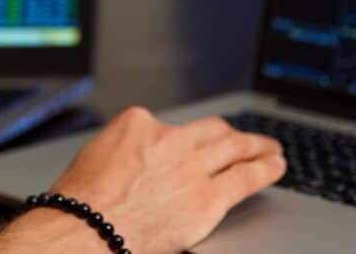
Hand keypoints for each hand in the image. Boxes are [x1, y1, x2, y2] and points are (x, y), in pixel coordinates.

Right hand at [46, 107, 284, 253]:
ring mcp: (191, 166)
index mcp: (137, 124)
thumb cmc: (80, 205)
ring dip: (255, 146)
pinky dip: (265, 169)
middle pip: (210, 131)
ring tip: (270, 148)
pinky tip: (275, 166)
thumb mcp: (94, 160)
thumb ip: (123, 156)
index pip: (167, 126)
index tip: (185, 147)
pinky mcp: (207, 198)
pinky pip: (245, 178)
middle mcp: (168, 139)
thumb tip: (134, 167)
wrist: (84, 230)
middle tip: (244, 138)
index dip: (179, 139)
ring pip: (233, 148)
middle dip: (229, 134)